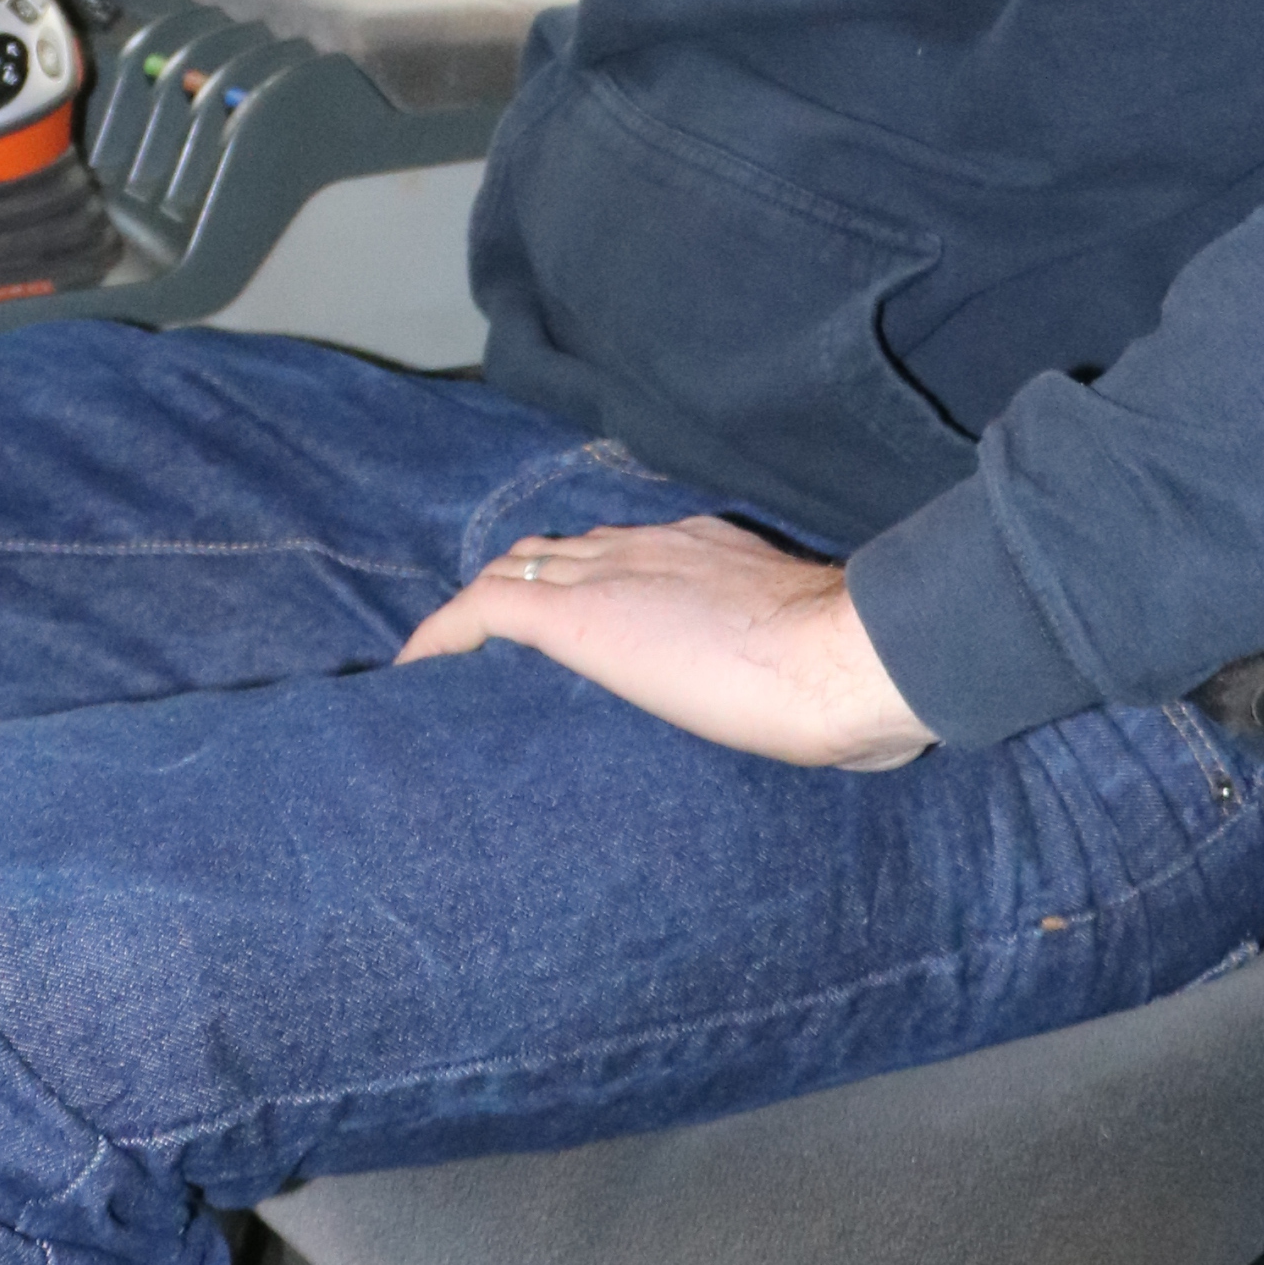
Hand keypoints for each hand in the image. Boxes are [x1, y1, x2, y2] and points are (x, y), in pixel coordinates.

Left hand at [396, 513, 934, 768]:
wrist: (841, 653)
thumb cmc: (850, 672)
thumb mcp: (811, 656)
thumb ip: (793, 669)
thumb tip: (820, 716)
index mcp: (707, 553)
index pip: (625, 554)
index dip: (589, 579)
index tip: (578, 614)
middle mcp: (650, 548)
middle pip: (562, 552)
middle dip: (527, 583)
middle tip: (500, 635)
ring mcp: (612, 575)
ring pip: (520, 571)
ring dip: (487, 608)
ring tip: (452, 655)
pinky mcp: (577, 616)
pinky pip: (485, 609)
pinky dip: (444, 633)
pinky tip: (413, 668)